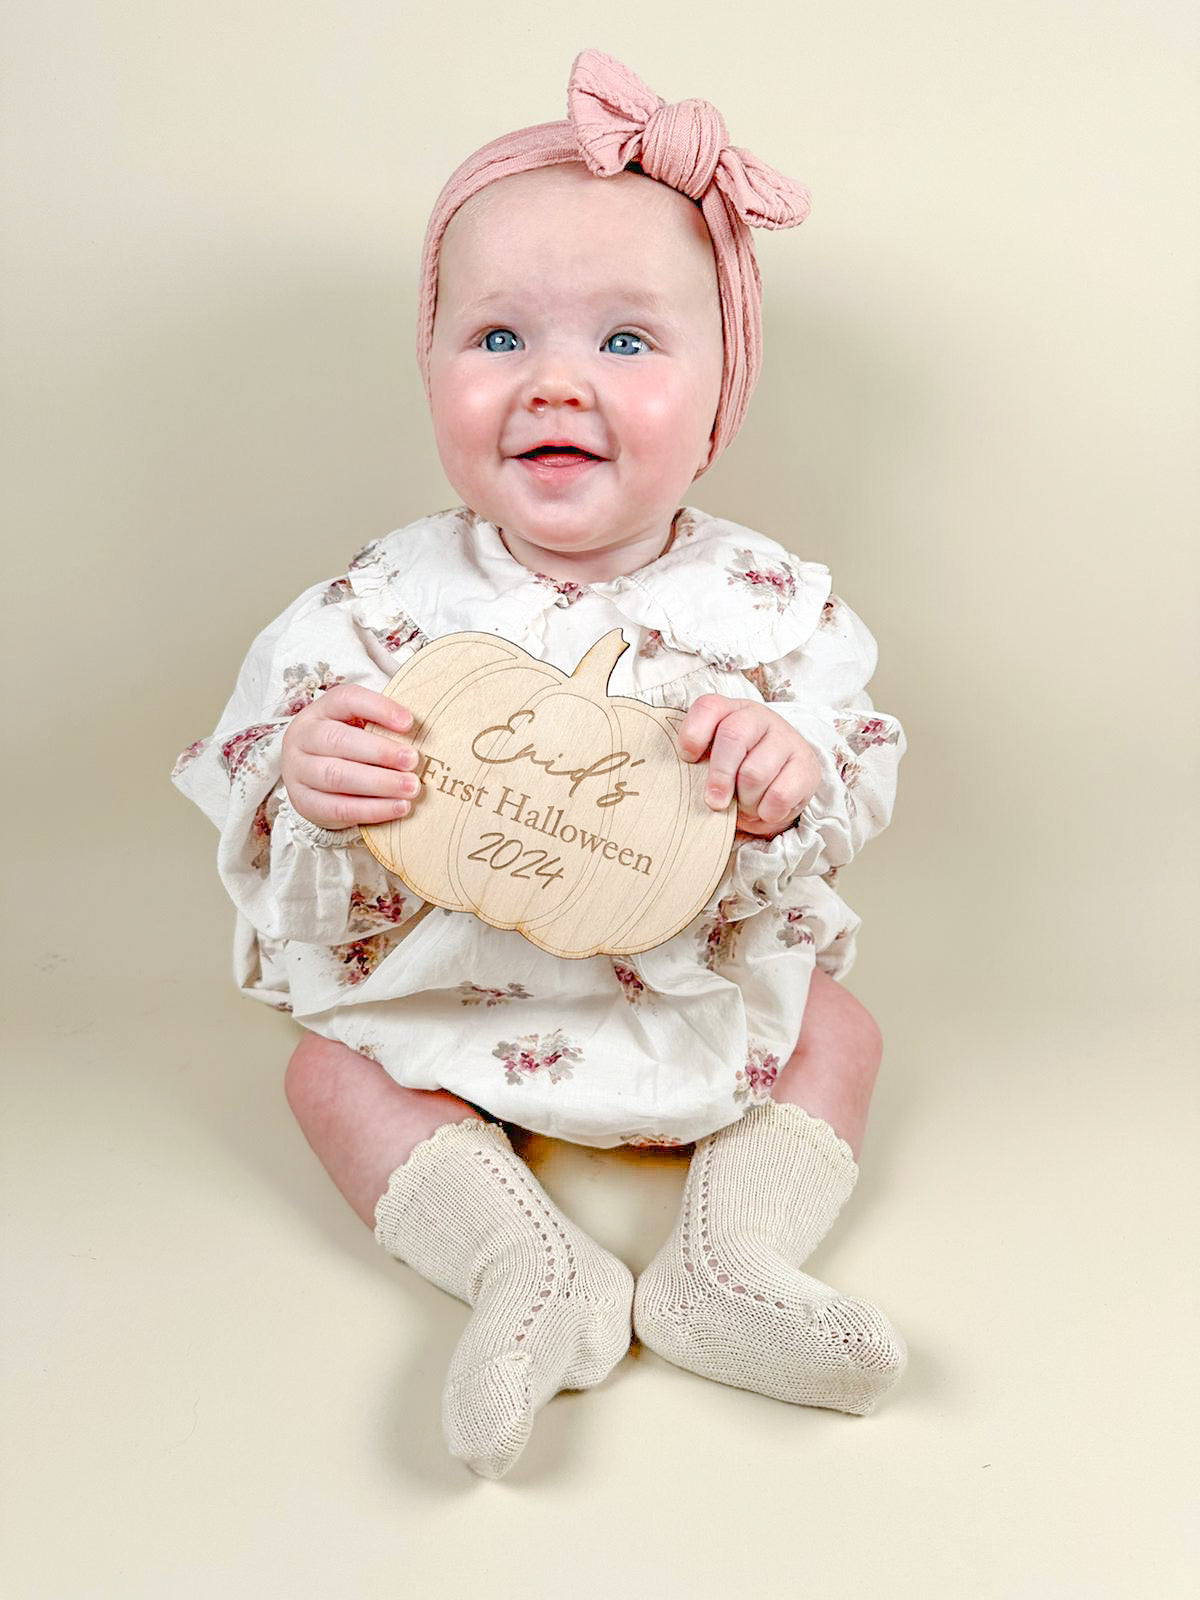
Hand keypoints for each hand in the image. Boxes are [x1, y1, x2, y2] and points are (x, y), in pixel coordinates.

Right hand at [280, 684, 421, 829]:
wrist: (308, 778)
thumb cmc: (346, 747)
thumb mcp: (357, 727)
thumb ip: (383, 725)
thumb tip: (423, 731)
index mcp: (321, 711)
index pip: (346, 699)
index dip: (379, 708)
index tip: (409, 723)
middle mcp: (304, 737)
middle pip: (338, 741)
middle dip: (380, 751)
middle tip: (413, 760)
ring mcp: (299, 771)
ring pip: (337, 776)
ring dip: (379, 783)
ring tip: (411, 787)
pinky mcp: (305, 802)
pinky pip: (339, 808)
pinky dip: (372, 809)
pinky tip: (399, 807)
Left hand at [676, 695, 821, 837]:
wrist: (783, 784)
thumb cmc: (738, 772)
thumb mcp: (715, 761)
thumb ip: (698, 763)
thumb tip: (681, 781)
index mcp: (731, 711)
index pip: (708, 707)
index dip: (693, 734)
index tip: (688, 759)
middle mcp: (760, 718)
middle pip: (733, 737)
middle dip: (719, 776)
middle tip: (714, 802)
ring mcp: (786, 739)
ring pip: (755, 772)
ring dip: (745, 799)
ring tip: (746, 804)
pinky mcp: (806, 766)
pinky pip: (780, 794)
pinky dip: (766, 811)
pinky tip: (765, 810)